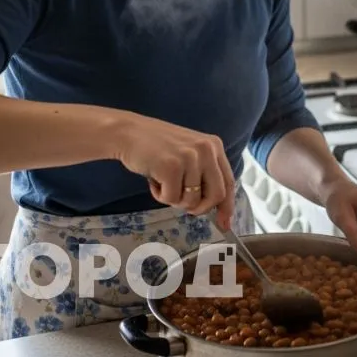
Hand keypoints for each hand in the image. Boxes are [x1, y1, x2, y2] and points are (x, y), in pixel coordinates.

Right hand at [112, 111, 235, 228]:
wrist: (128, 132)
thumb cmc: (157, 147)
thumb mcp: (189, 154)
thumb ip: (204, 174)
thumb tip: (220, 211)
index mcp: (214, 146)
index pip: (229, 182)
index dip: (227, 206)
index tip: (224, 224)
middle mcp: (207, 150)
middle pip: (216, 195)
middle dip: (199, 208)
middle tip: (181, 203)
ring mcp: (190, 157)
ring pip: (191, 200)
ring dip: (174, 200)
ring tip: (162, 182)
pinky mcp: (171, 167)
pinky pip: (171, 198)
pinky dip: (160, 196)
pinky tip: (153, 180)